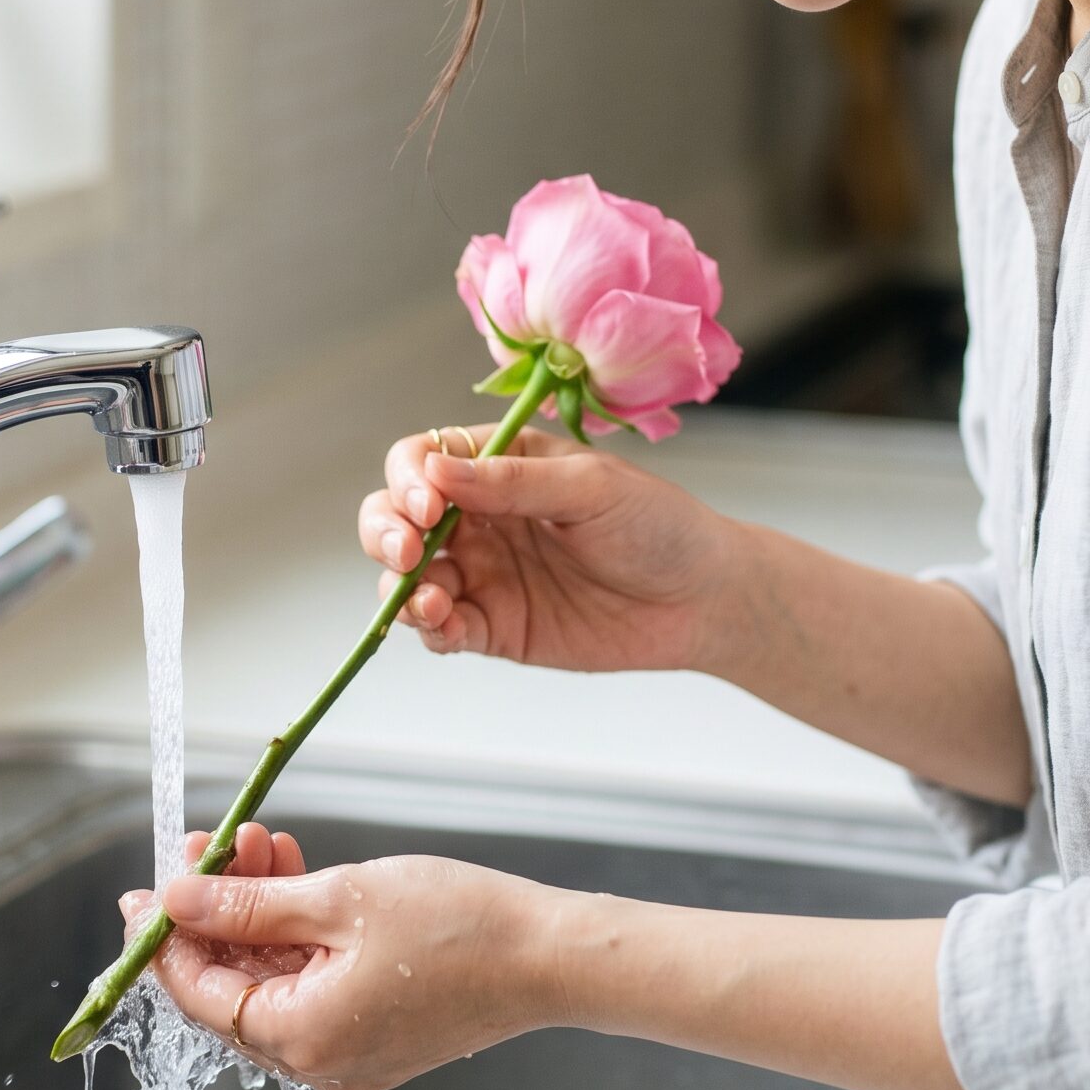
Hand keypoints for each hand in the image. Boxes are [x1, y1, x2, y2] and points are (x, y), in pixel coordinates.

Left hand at [123, 823, 553, 1089]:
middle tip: (206, 846)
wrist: (548, 955)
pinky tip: (292, 874)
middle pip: (232, 988)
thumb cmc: (458, 927)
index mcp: (302, 1040)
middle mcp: (318, 1062)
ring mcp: (349, 1053)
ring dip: (257, 912)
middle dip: (215, 912)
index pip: (200, 995)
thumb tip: (178, 899)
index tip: (143, 894)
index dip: (165, 941)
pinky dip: (295, 934)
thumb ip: (248, 903)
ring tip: (257, 844)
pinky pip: (310, 985)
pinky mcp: (375, 1033)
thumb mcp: (338, 899)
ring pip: (272, 980)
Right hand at [358, 423, 737, 672]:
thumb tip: (437, 469)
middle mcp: (479, 518)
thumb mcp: (591, 488)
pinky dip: (429, 630)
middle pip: (396, 517)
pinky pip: (442, 629)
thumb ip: (513, 481)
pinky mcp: (495, 628)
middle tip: (411, 550)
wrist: (704, 599)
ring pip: (408, 578)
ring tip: (430, 600)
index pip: (422, 460)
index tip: (429, 502)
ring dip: (402, 587)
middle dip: (385, 532)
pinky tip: (446, 625)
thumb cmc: (658, 525)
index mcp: (499, 465)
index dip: (409, 479)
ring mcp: (483, 574)